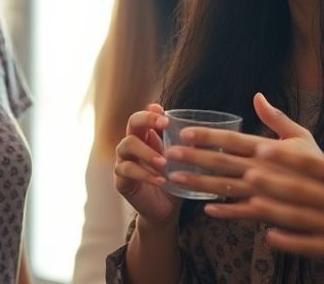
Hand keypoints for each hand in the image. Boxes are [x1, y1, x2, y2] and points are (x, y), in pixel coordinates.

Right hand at [114, 104, 179, 225]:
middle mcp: (132, 144)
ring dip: (147, 151)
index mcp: (147, 136)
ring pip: (126, 145)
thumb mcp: (183, 162)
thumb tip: (203, 133)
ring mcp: (123, 160)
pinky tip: (160, 180)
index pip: (145, 115)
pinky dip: (145, 174)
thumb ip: (188, 146)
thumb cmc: (174, 180)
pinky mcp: (121, 179)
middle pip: (132, 122)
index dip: (153, 113)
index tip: (167, 117)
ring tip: (164, 162)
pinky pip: (126, 170)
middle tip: (165, 125)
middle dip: (147, 120)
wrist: (166, 210)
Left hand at [173, 93, 319, 203]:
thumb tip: (257, 96)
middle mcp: (264, 171)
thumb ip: (277, 118)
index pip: (234, 140)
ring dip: (199, 184)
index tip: (186, 132)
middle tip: (169, 154)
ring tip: (176, 179)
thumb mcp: (301, 136)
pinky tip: (205, 208)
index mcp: (270, 149)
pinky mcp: (269, 213)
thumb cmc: (318, 164)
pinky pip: (242, 213)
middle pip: (223, 163)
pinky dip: (224, 212)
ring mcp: (265, 194)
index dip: (209, 136)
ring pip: (226, 189)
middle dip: (194, 158)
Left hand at [222, 97, 323, 277]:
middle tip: (245, 173)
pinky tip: (270, 236)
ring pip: (301, 218)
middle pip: (301, 191)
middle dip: (272, 182)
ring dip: (274, 208)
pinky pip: (311, 246)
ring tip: (251, 199)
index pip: (316, 165)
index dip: (287, 158)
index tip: (263, 149)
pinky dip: (289, 241)